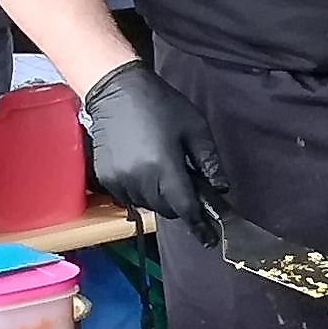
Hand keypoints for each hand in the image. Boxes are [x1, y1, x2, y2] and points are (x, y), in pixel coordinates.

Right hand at [81, 61, 227, 245]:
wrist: (116, 89)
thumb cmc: (160, 105)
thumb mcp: (194, 127)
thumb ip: (209, 161)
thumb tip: (220, 189)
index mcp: (164, 167)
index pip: (185, 207)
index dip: (199, 226)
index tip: (210, 239)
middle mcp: (139, 179)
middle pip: (167, 209)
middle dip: (181, 204)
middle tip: (186, 182)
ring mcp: (119, 180)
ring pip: (148, 205)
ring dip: (160, 197)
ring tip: (163, 170)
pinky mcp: (106, 178)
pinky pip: (129, 197)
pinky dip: (141, 190)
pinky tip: (144, 168)